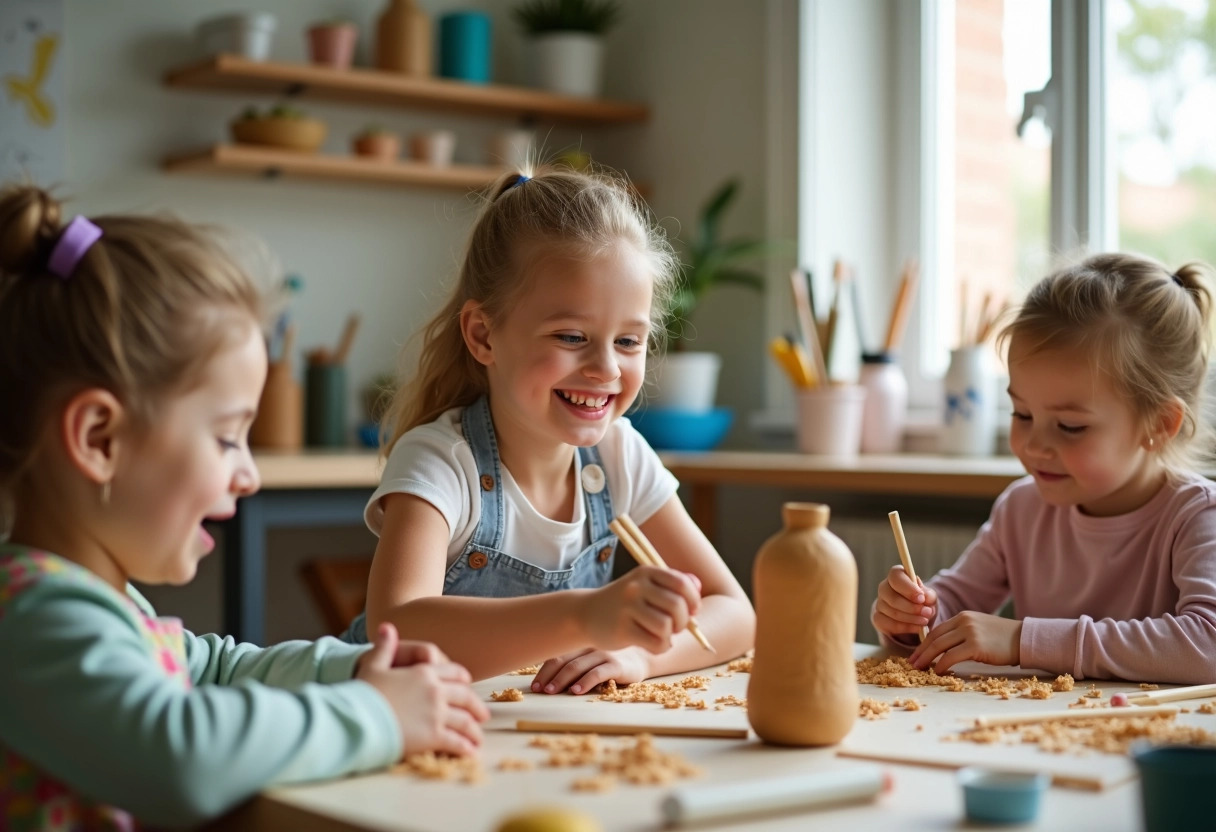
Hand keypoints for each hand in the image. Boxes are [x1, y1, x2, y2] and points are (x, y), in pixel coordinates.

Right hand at [356, 622, 488, 757]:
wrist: (358, 718)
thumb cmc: (363, 692)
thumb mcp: (373, 665)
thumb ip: (384, 647)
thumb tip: (386, 626)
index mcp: (424, 672)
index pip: (453, 673)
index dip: (462, 680)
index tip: (467, 685)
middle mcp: (436, 691)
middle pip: (465, 697)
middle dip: (476, 708)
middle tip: (483, 716)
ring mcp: (437, 713)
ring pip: (464, 721)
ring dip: (474, 731)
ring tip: (478, 740)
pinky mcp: (433, 735)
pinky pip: (456, 742)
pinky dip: (466, 748)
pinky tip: (471, 753)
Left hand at [530, 646, 650, 694]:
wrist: (643, 657)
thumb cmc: (611, 658)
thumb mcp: (591, 655)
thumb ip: (574, 660)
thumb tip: (547, 679)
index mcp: (580, 642)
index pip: (557, 654)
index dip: (544, 670)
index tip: (534, 685)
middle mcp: (590, 645)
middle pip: (564, 660)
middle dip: (549, 676)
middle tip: (539, 690)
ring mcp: (604, 654)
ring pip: (578, 666)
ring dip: (562, 679)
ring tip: (551, 691)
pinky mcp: (617, 665)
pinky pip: (598, 673)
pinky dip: (585, 682)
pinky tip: (576, 691)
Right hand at [582, 565, 701, 654]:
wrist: (586, 614)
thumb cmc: (624, 602)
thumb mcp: (646, 586)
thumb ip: (673, 584)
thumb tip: (698, 588)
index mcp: (646, 572)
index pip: (682, 584)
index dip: (693, 600)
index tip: (691, 611)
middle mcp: (636, 587)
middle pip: (677, 606)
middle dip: (683, 622)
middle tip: (675, 627)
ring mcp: (627, 608)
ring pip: (667, 626)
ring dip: (670, 636)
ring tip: (663, 636)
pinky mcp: (622, 630)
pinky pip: (656, 643)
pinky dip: (661, 647)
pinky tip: (653, 644)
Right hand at [872, 565, 937, 638]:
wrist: (916, 615)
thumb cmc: (922, 601)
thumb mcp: (929, 596)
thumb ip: (928, 595)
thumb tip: (924, 597)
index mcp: (896, 576)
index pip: (895, 577)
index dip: (908, 588)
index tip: (921, 598)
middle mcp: (884, 588)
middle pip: (892, 597)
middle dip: (911, 607)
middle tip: (927, 613)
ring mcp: (879, 604)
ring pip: (893, 613)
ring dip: (911, 618)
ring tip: (925, 620)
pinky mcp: (878, 619)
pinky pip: (891, 625)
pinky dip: (907, 627)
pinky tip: (918, 628)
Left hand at [909, 611, 1022, 674]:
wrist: (1023, 639)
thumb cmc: (1002, 639)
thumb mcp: (979, 629)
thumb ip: (962, 634)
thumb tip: (945, 649)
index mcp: (963, 617)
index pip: (937, 630)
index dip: (924, 643)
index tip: (916, 654)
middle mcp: (964, 621)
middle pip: (935, 637)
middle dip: (921, 651)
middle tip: (912, 663)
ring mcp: (969, 632)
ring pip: (940, 646)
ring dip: (927, 659)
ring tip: (919, 669)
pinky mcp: (975, 645)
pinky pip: (951, 656)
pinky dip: (941, 664)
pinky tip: (937, 671)